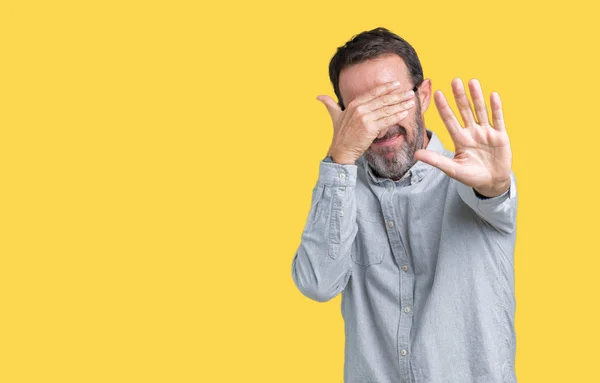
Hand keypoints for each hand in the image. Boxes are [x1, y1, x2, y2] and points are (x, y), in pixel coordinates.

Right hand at [317, 81, 415, 164]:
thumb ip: (329, 105)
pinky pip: (387, 120)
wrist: (341, 151)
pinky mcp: (370, 128)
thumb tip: (319, 97)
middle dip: (398, 96)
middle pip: (382, 100)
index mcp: (353, 104)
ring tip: (411, 101)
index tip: (396, 84)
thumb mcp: (334, 117)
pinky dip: (397, 116)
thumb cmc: (340, 135)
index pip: (373, 93)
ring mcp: (364, 118)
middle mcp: (359, 109)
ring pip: (387, 109)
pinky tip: (405, 113)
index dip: (386, 88)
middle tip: (409, 92)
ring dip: (401, 105)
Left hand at [414, 78, 511, 197]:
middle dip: (460, 97)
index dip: (444, 107)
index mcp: (460, 139)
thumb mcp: (452, 169)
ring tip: (472, 82)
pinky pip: (498, 119)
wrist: (492, 183)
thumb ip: (436, 160)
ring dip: (477, 97)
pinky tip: (493, 95)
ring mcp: (486, 133)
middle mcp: (472, 132)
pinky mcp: (500, 136)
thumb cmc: (471, 176)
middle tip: (454, 80)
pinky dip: (496, 108)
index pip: (450, 120)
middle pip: (465, 111)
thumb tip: (415, 154)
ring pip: (480, 111)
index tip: (437, 93)